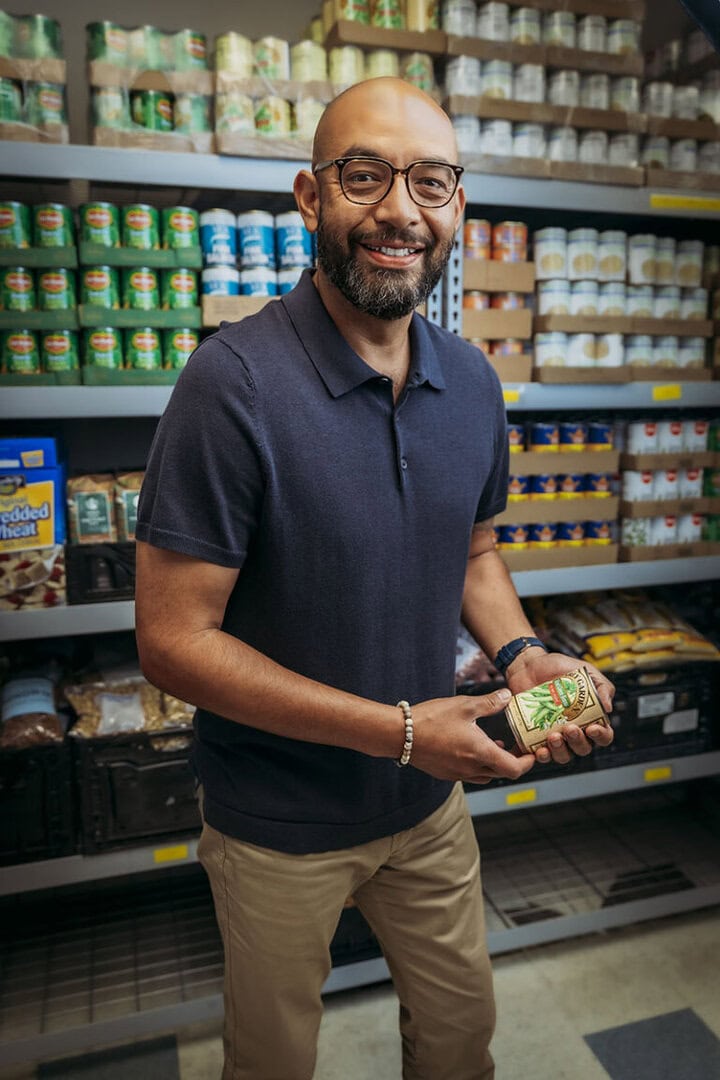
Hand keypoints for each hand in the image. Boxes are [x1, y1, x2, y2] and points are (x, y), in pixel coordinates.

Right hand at [411, 689, 535, 784]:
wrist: (399, 735)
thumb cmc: (430, 720)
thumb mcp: (464, 705)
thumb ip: (490, 703)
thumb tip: (508, 696)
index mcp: (480, 753)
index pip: (514, 769)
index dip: (527, 763)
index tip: (531, 752)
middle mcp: (471, 769)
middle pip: (502, 773)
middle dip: (513, 761)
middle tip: (517, 746)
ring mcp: (457, 773)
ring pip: (486, 775)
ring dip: (495, 763)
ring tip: (495, 744)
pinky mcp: (446, 773)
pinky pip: (470, 774)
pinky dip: (478, 764)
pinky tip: (472, 746)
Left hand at [505, 648, 614, 766]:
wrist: (529, 665)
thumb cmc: (558, 668)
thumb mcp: (585, 671)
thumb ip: (602, 686)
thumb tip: (608, 707)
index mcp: (590, 718)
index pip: (603, 736)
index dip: (601, 736)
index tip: (592, 728)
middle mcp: (574, 730)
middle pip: (583, 748)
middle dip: (578, 742)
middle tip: (569, 728)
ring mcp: (555, 735)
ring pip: (563, 755)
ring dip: (560, 751)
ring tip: (553, 737)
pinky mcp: (535, 737)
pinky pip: (540, 754)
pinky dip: (541, 756)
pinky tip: (539, 749)